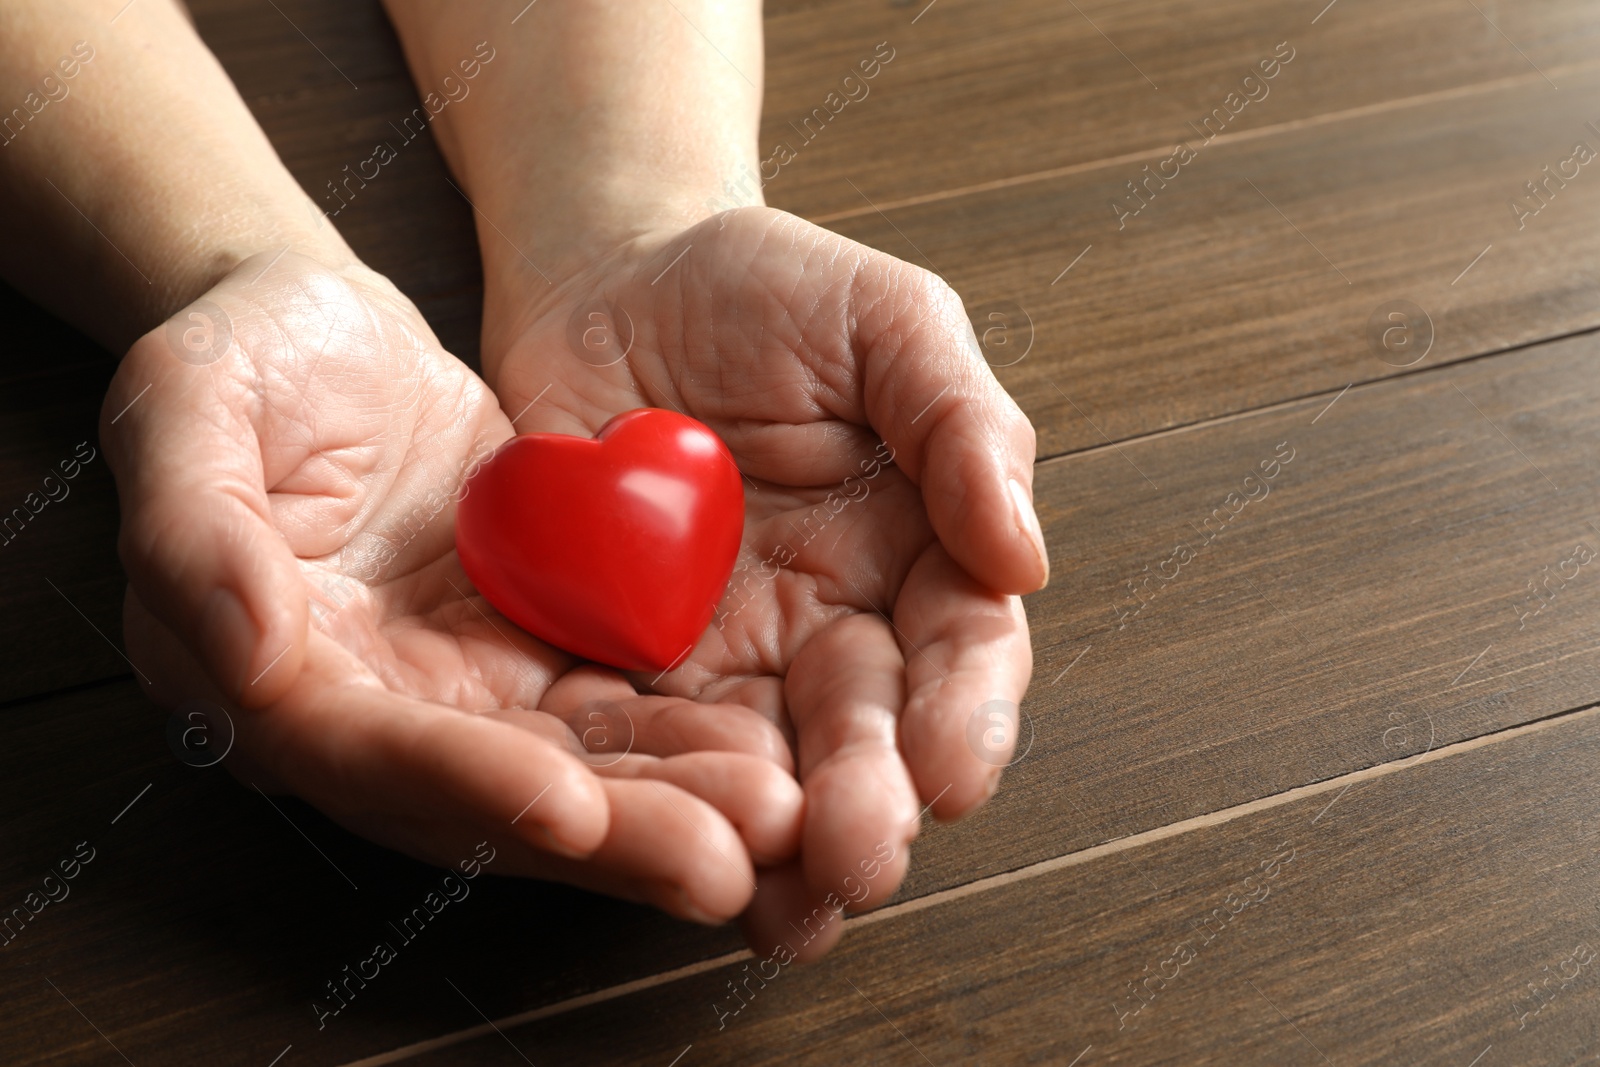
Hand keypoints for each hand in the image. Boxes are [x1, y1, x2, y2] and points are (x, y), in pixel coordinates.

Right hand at [102, 251, 802, 922]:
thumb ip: (194, 529)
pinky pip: (620, 707)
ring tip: (777, 819)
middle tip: (723, 861)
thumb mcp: (187, 403)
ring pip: (575, 769)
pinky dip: (693, 736)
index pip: (363, 751)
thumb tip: (253, 656)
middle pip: (490, 797)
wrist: (331, 337)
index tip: (569, 805)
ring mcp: (464, 687)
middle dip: (608, 835)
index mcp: (265, 674)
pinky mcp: (537, 650)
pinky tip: (780, 751)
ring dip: (673, 805)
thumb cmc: (247, 357)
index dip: (462, 782)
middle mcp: (375, 708)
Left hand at [480, 206, 1043, 956]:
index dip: (962, 714)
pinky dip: (656, 797)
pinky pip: (638, 739)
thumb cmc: (762, 287)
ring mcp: (721, 652)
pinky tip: (667, 848)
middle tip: (858, 859)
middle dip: (871, 804)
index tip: (952, 770)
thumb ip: (961, 423)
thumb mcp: (887, 320)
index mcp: (912, 552)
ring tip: (781, 903)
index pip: (958, 650)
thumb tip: (1025, 554)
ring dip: (774, 841)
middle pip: (863, 732)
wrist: (608, 274)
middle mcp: (826, 622)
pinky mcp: (616, 660)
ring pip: (763, 765)